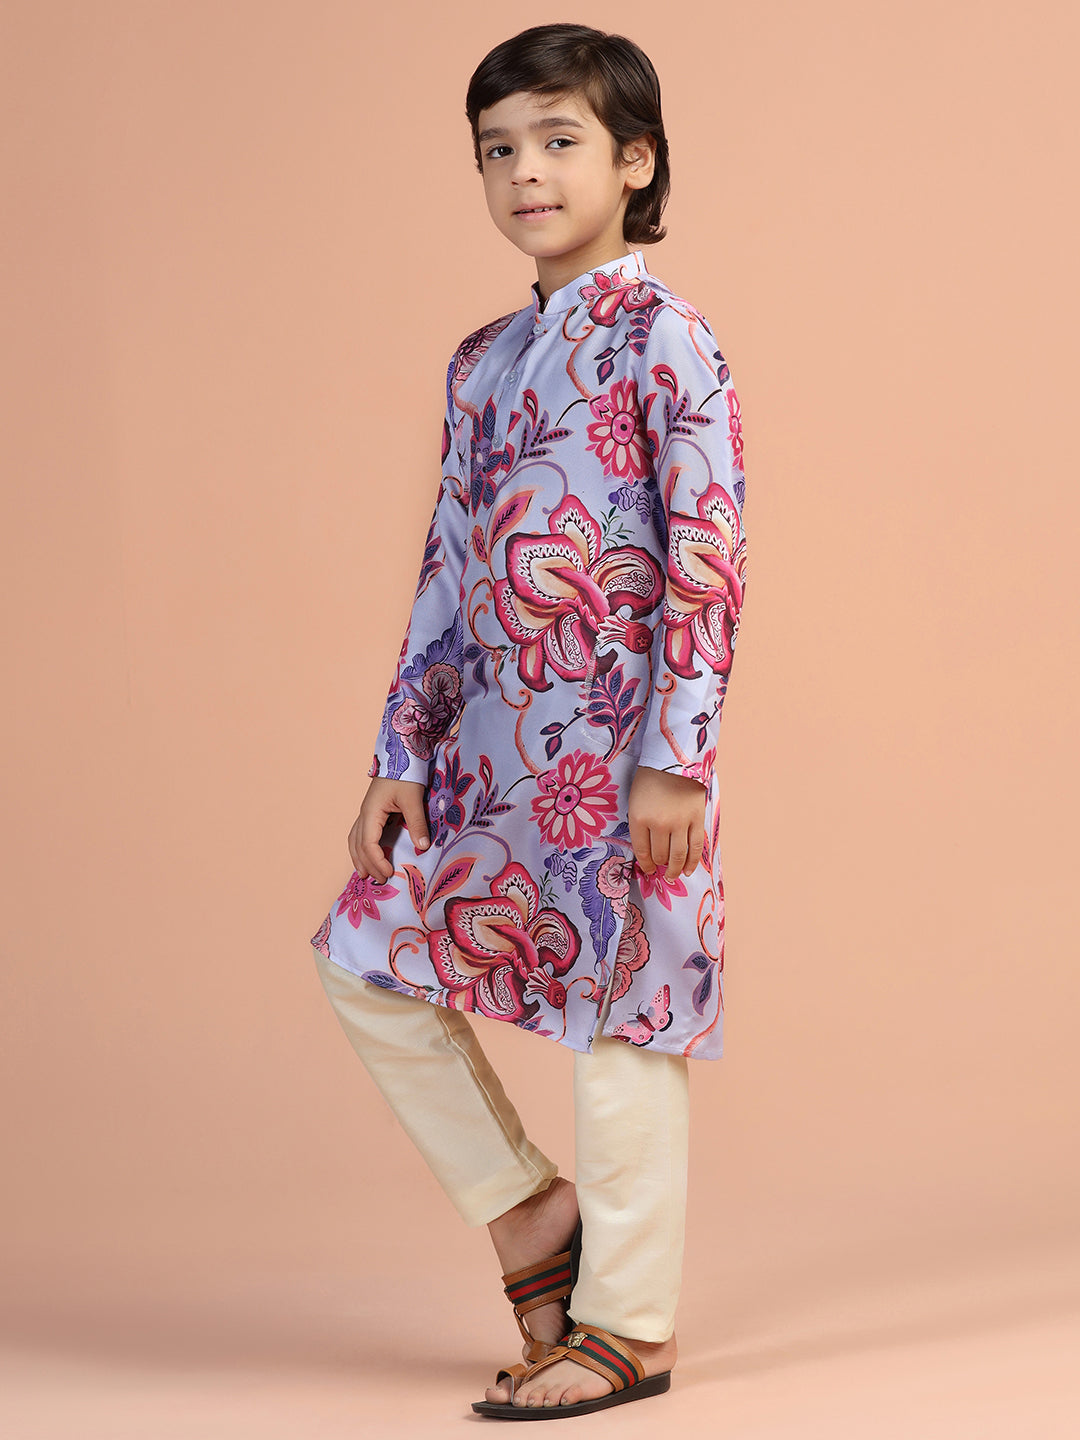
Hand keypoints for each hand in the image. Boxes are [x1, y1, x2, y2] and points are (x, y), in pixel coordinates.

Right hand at [348, 776, 429, 882]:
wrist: (400, 753)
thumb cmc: (405, 774)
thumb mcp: (413, 798)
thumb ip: (416, 823)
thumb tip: (422, 846)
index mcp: (371, 812)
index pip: (368, 844)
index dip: (377, 862)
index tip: (389, 873)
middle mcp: (364, 814)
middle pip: (358, 845)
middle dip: (367, 865)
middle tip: (379, 880)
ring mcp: (366, 811)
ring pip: (354, 839)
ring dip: (358, 858)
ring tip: (363, 874)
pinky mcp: (372, 810)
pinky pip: (360, 833)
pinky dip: (360, 847)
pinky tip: (366, 855)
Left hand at [628, 765, 706, 882]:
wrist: (674, 758)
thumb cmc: (650, 779)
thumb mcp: (635, 800)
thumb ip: (639, 825)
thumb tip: (646, 851)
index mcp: (639, 818)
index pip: (641, 851)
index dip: (645, 864)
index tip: (647, 869)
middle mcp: (659, 823)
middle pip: (660, 855)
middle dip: (659, 864)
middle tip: (661, 869)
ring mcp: (679, 822)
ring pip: (677, 855)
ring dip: (674, 869)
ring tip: (673, 875)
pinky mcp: (697, 819)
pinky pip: (695, 847)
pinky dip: (692, 862)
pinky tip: (688, 870)